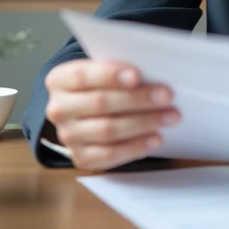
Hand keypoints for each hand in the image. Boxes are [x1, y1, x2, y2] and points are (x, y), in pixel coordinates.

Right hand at [44, 59, 180, 171]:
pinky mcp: (81, 157)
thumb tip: (152, 74)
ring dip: (144, 123)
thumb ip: (118, 71)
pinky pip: (110, 155)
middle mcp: (58, 109)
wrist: (84, 112)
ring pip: (108, 130)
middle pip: (100, 103)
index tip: (138, 76)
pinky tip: (155, 138)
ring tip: (170, 116)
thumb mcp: (101, 70)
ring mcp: (68, 136)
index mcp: (59, 80)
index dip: (111, 75)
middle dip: (138, 99)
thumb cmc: (100, 86)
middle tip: (167, 96)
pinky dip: (136, 147)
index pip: (83, 76)